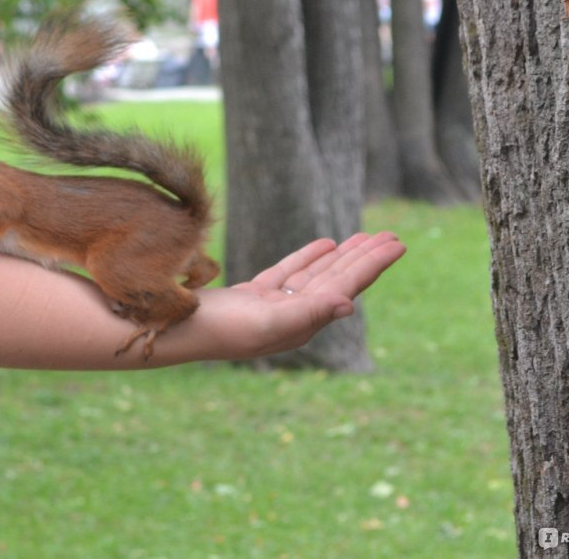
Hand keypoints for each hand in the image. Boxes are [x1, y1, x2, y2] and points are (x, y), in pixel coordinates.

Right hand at [202, 231, 404, 359]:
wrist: (172, 331)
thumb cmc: (218, 331)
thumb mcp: (266, 324)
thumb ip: (308, 313)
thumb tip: (349, 304)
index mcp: (301, 323)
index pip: (345, 286)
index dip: (372, 264)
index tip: (397, 244)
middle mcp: (293, 317)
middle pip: (338, 280)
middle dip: (364, 258)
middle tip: (392, 237)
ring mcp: (272, 306)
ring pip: (316, 275)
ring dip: (341, 256)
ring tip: (365, 238)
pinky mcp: (252, 296)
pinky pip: (289, 273)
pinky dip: (308, 257)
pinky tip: (325, 245)